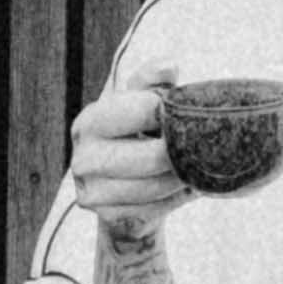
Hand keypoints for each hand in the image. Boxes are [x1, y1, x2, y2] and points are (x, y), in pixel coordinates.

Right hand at [64, 75, 183, 226]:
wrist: (122, 186)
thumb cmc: (136, 133)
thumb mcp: (140, 102)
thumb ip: (152, 82)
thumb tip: (168, 66)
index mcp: (90, 122)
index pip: (145, 110)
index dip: (173, 112)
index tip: (182, 115)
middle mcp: (83, 158)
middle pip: (154, 157)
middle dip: (183, 153)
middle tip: (199, 148)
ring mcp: (93, 192)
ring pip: (158, 186)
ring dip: (184, 177)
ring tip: (194, 166)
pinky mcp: (109, 217)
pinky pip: (158, 209)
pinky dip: (177, 197)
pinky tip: (182, 186)